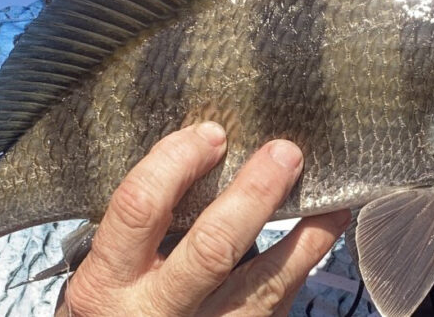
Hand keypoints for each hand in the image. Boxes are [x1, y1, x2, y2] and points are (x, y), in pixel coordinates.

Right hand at [57, 122, 349, 315]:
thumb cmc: (116, 310)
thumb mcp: (107, 273)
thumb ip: (140, 228)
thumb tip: (196, 153)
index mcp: (106, 281)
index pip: (140, 207)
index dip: (178, 162)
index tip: (211, 134)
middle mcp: (155, 311)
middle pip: (213, 246)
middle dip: (254, 193)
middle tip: (283, 153)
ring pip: (262, 283)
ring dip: (302, 233)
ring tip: (324, 195)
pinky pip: (278, 299)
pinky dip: (308, 257)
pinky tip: (326, 226)